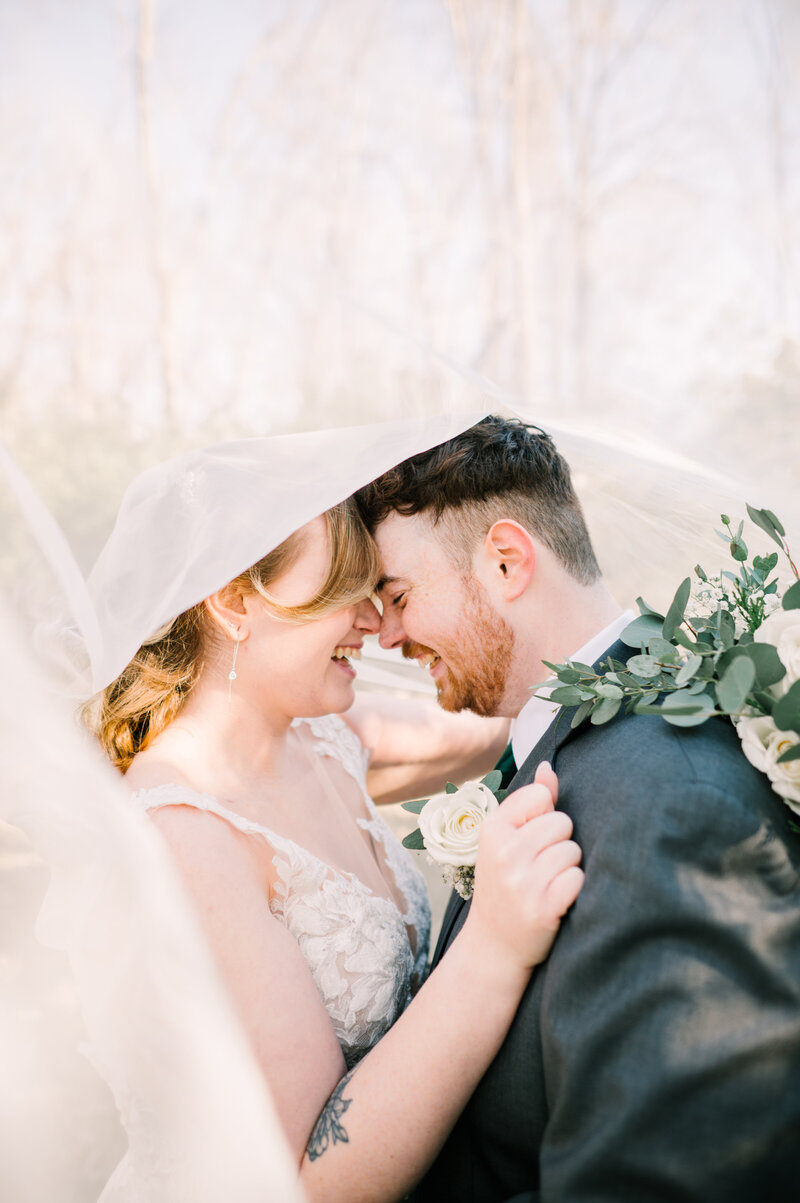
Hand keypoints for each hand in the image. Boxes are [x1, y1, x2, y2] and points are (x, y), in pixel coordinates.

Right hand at [465, 762, 583, 971]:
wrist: (493, 945)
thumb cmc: (505, 885)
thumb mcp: (505, 841)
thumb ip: (530, 802)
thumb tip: (548, 767)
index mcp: (492, 829)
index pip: (541, 797)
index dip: (545, 817)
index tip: (531, 839)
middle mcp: (504, 852)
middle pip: (562, 823)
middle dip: (560, 843)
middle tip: (540, 867)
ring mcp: (522, 881)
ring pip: (573, 850)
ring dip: (568, 867)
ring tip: (548, 884)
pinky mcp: (542, 908)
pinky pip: (577, 878)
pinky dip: (574, 889)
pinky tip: (557, 900)